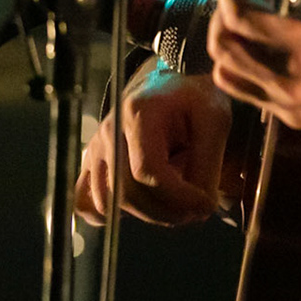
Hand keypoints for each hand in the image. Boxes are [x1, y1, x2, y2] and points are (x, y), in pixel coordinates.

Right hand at [74, 66, 232, 226]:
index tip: (205, 204)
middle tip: (195, 211)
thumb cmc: (193, 100)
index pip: (147, 171)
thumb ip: (207, 164)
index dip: (178, 197)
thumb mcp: (214, 120)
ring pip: (107, 204)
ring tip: (175, 205)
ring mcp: (95, 148)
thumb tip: (201, 208)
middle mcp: (109, 130)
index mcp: (139, 112)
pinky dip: (111, 214)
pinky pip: (86, 203)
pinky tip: (143, 203)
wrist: (169, 85)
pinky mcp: (90, 163)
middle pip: (126, 193)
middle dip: (165, 212)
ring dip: (145, 215)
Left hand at [207, 0, 300, 130]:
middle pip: (225, 45)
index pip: (242, 17)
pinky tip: (268, 42)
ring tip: (263, 15)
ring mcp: (291, 108)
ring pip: (227, 72)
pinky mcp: (294, 118)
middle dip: (229, 7)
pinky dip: (244, 61)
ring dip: (233, 36)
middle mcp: (293, 88)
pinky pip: (247, 90)